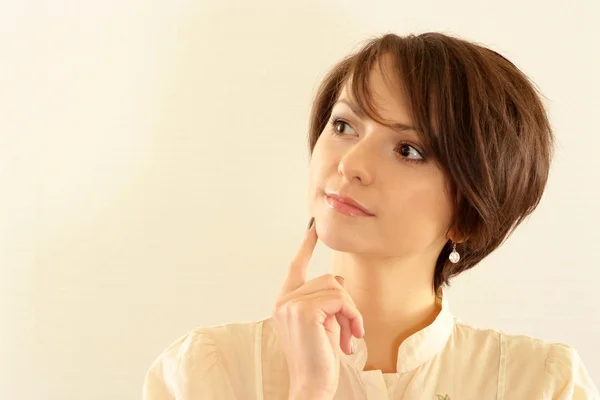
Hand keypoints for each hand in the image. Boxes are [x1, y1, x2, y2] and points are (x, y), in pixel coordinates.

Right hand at [271, 218, 364, 398]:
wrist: (312, 385)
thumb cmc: (319, 360)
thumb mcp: (323, 324)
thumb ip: (325, 300)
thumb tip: (338, 280)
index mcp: (285, 302)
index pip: (296, 266)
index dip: (306, 245)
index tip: (313, 227)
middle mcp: (284, 300)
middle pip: (328, 278)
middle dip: (346, 305)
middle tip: (350, 332)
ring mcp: (291, 304)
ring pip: (336, 287)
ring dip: (351, 313)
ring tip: (350, 337)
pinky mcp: (304, 310)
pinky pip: (341, 299)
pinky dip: (353, 316)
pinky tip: (351, 337)